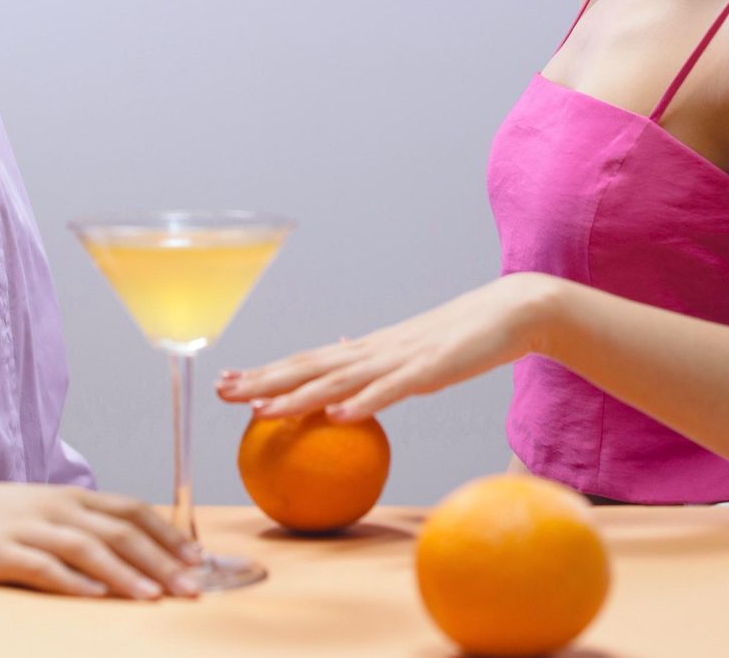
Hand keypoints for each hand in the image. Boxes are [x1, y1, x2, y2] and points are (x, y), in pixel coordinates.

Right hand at [0, 475, 202, 599]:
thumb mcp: (45, 511)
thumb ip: (83, 525)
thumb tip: (130, 550)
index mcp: (72, 496)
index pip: (132, 510)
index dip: (169, 533)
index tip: (198, 558)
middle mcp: (58, 508)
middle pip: (120, 531)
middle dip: (161, 560)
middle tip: (192, 586)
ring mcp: (28, 528)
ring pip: (89, 548)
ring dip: (127, 572)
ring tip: (156, 596)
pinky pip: (42, 566)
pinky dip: (73, 581)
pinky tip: (96, 596)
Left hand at [216, 273, 559, 420]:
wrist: (509, 311)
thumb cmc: (460, 338)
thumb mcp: (409, 356)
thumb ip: (376, 368)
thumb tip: (343, 378)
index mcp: (365, 350)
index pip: (304, 361)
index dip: (264, 372)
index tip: (228, 382)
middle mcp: (372, 351)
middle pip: (307, 367)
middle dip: (261, 380)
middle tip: (220, 391)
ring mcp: (399, 359)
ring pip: (339, 379)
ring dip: (298, 396)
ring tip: (262, 410)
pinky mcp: (430, 369)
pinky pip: (393, 391)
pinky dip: (364, 403)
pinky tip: (338, 417)